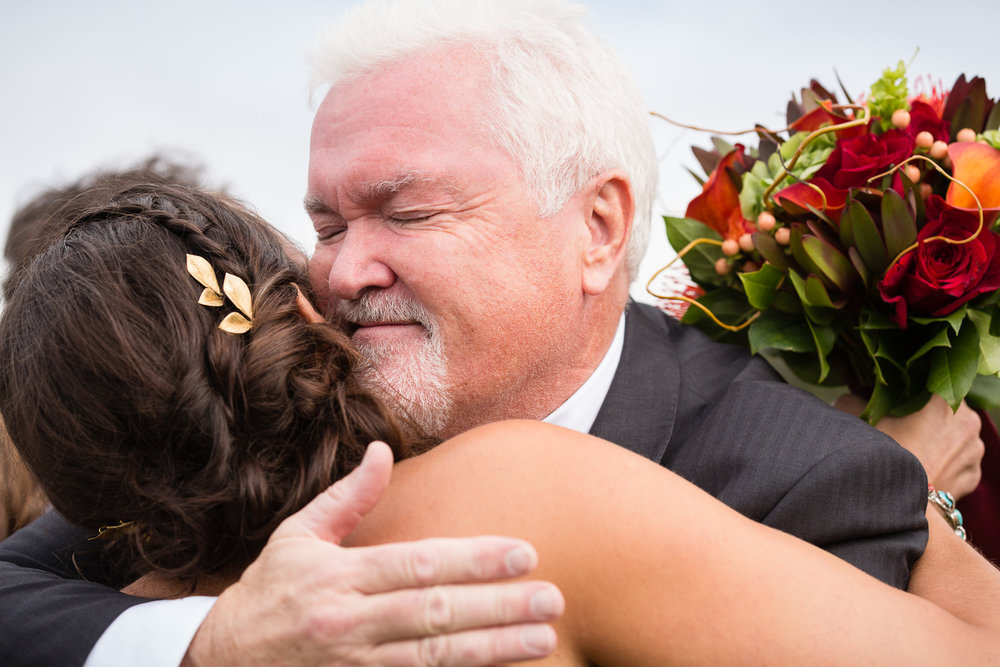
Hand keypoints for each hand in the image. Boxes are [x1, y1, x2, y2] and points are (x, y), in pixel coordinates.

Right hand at [184, 442, 563, 665]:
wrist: (221, 662)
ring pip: (434, 659)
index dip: (473, 559)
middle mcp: (350, 624)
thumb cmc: (268, 592)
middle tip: (551, 599)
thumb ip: (348, 498)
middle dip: (498, 607)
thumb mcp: (298, 537)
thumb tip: (382, 450)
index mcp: (339, 577)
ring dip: (493, 649)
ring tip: (543, 639)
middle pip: (435, 615)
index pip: (418, 565)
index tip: (524, 553)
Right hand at [835, 394, 983, 498]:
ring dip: (938, 441)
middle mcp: (967, 420)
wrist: (904, 504)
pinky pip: (959, 463)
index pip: (928, 384)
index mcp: (942, 400)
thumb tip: (852, 397)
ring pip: (954, 437)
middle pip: (944, 411)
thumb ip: (853, 400)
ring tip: (912, 453)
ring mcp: (975, 450)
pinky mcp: (973, 475)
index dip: (910, 392)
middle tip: (901, 429)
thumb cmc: (884, 457)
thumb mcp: (858, 420)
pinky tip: (923, 469)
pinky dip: (944, 464)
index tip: (895, 403)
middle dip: (926, 418)